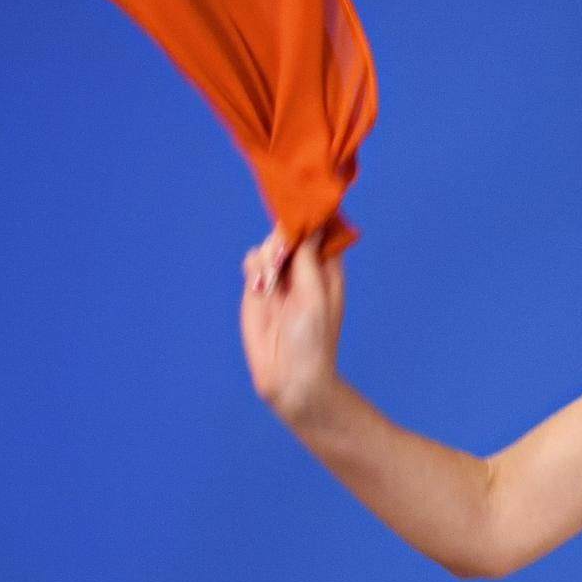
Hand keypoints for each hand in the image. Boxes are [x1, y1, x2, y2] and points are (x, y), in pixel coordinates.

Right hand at [239, 225, 344, 421]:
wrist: (289, 375)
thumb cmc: (313, 338)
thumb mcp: (315, 294)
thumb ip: (307, 258)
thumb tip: (308, 223)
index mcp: (328, 268)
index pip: (321, 231)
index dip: (312, 216)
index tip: (302, 206)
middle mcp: (304, 269)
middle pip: (290, 231)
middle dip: (283, 237)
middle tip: (283, 255)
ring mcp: (280, 277)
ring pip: (270, 245)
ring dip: (268, 255)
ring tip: (271, 281)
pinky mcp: (258, 288)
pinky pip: (253, 261)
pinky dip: (254, 267)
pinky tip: (259, 287)